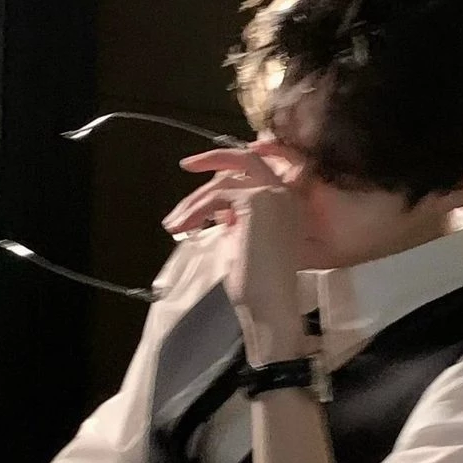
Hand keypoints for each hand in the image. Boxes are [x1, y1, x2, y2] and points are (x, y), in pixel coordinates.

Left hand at [163, 142, 307, 363]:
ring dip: (194, 201)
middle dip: (214, 157)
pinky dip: (196, 210)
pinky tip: (185, 227)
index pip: (257, 172)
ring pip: (224, 181)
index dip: (229, 170)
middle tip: (186, 165)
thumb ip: (237, 219)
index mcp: (287, 204)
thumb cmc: (258, 284)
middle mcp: (285, 194)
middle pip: (247, 159)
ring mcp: (273, 195)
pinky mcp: (257, 201)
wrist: (270, 304)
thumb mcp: (245, 241)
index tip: (203, 179)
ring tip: (175, 224)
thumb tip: (217, 208)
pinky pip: (217, 195)